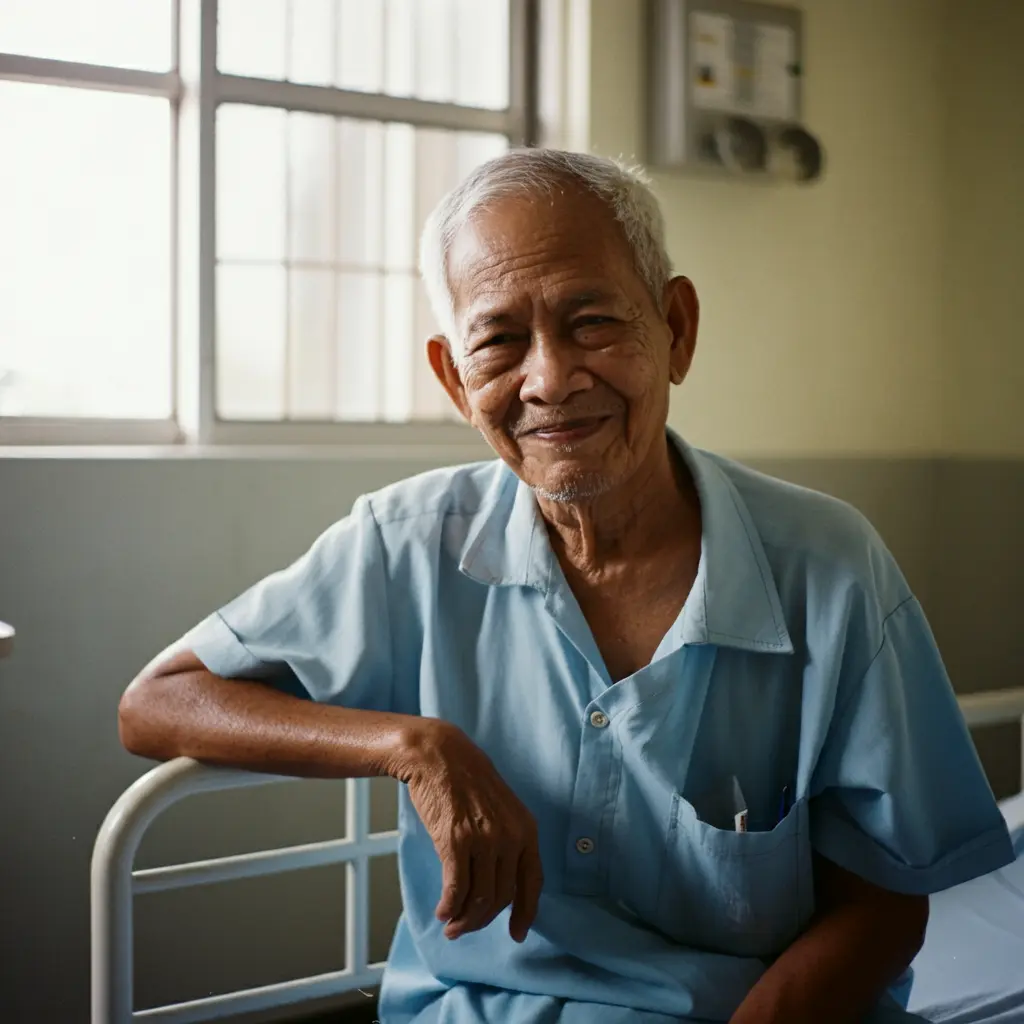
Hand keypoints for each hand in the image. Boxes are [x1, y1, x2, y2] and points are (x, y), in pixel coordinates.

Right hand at [398, 719, 543, 941]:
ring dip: (463, 919)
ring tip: (450, 924)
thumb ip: (507, 840)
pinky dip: (449, 906)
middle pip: (502, 897)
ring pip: (479, 898)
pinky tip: (442, 910)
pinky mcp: (456, 841)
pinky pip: (456, 888)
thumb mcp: (501, 808)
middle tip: (464, 929)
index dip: (526, 913)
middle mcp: (511, 837)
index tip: (517, 933)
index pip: (533, 882)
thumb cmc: (466, 780)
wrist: (438, 755)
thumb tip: (501, 883)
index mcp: (526, 828)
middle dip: (482, 920)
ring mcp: (484, 839)